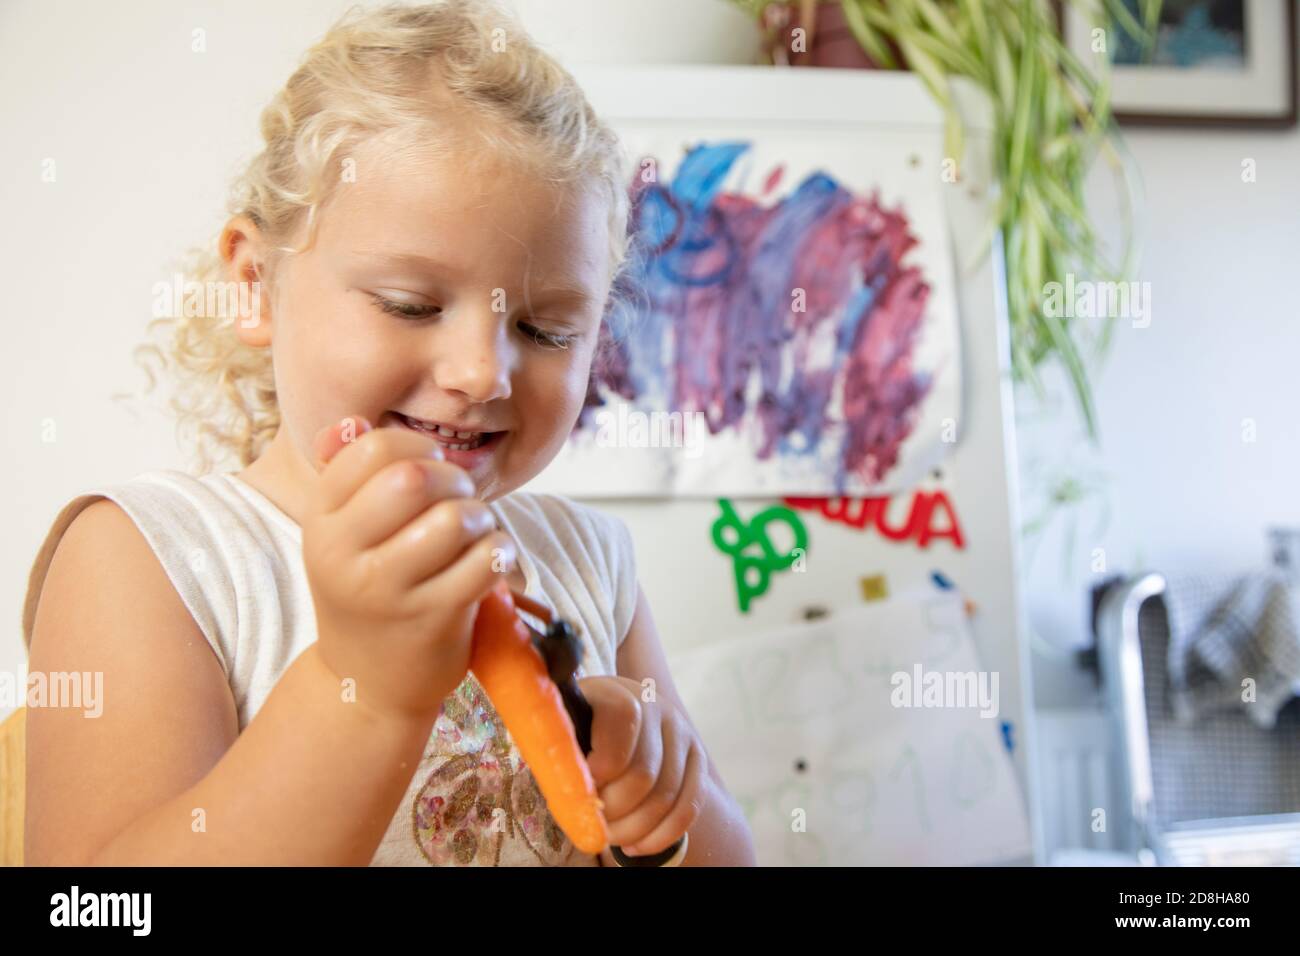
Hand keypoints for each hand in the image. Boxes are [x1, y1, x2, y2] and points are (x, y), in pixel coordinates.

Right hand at [303, 415, 517, 720]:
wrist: (368, 683)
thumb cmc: (368, 590)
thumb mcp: (342, 534)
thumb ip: (346, 474)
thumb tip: (353, 423)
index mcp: (320, 521)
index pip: (371, 448)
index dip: (416, 444)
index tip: (429, 465)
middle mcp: (343, 555)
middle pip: (414, 478)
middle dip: (454, 478)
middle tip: (460, 498)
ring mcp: (387, 591)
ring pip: (456, 520)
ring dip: (481, 518)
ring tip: (475, 533)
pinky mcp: (431, 619)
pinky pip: (485, 561)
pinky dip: (500, 551)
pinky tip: (490, 560)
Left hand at [579, 675, 708, 856]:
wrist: (608, 722)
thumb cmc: (575, 733)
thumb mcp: (561, 731)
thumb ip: (562, 752)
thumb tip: (575, 795)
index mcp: (617, 691)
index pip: (622, 720)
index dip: (603, 762)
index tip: (584, 787)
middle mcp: (656, 706)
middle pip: (644, 772)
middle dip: (615, 809)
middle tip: (594, 822)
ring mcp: (681, 733)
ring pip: (667, 795)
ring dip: (635, 828)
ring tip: (611, 836)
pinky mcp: (697, 759)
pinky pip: (689, 806)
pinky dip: (663, 835)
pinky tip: (637, 846)